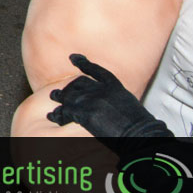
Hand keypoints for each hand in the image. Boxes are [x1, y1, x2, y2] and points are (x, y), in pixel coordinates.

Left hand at [46, 53, 171, 138]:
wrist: (139, 135)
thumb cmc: (139, 125)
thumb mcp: (129, 103)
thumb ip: (114, 99)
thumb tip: (105, 103)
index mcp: (114, 85)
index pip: (96, 70)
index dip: (83, 63)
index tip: (73, 57)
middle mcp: (100, 89)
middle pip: (77, 84)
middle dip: (68, 88)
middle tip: (59, 92)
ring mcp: (90, 100)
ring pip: (68, 96)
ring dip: (59, 98)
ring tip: (53, 99)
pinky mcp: (83, 112)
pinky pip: (66, 111)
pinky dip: (58, 115)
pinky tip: (53, 116)